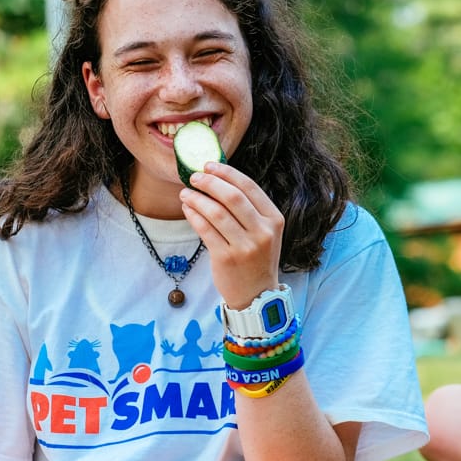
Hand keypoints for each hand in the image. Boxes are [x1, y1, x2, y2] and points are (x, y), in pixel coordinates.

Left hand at [179, 162, 283, 308]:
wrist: (256, 295)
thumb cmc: (256, 258)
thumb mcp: (264, 232)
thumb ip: (248, 209)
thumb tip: (218, 179)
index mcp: (274, 219)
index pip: (249, 187)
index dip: (227, 173)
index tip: (209, 165)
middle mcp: (263, 232)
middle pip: (232, 197)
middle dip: (210, 182)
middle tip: (194, 177)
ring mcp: (245, 247)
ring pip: (216, 212)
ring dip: (197, 199)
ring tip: (186, 194)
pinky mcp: (226, 258)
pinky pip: (205, 230)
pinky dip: (193, 215)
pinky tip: (187, 209)